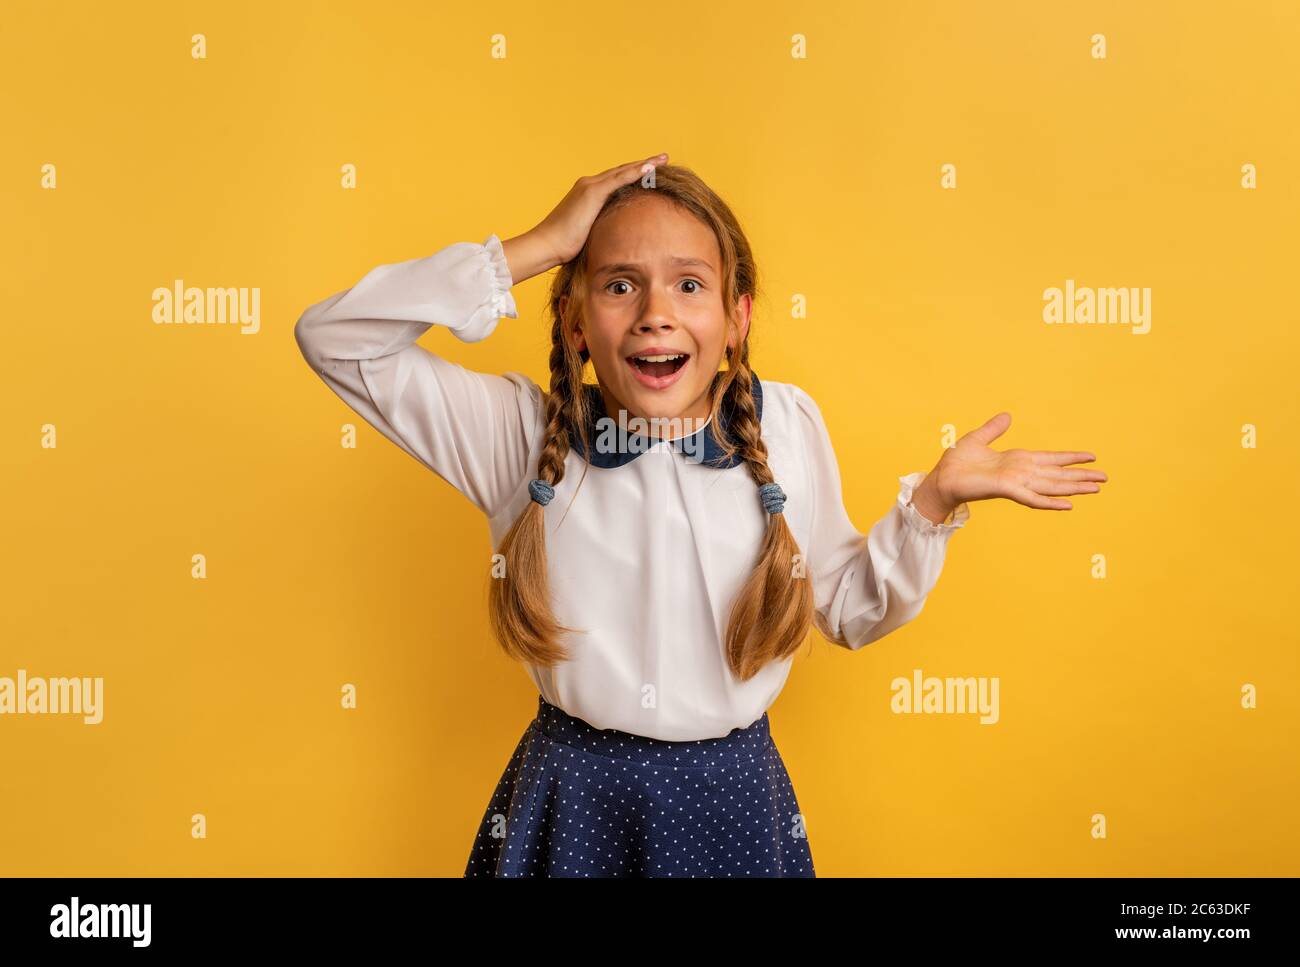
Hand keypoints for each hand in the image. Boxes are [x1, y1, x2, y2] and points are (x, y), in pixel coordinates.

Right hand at [501, 153, 669, 282]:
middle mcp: (588, 184)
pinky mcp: (592, 192)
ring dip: (644, 164)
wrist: (547, 245)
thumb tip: (615, 240)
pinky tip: (650, 167)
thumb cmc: (563, 247)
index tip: (650, 171)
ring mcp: (590, 186)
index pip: (615, 181)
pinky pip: (619, 178)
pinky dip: (636, 171)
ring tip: (663, 159)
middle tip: (662, 158)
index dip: (633, 175)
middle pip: (621, 171)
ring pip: (623, 171)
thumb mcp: (588, 235)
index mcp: (587, 194)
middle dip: (643, 164)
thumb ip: (601, 230)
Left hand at [910, 412, 1107, 521]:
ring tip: (1096, 489)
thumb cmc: (956, 463)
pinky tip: (1068, 506)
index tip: (1092, 457)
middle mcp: (1021, 472)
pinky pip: (1032, 498)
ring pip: (1052, 485)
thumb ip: (993, 429)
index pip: (1050, 459)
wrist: (940, 479)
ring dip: (1074, 488)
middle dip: (1081, 476)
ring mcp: (1016, 482)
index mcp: (1017, 460)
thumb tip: (1007, 415)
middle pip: (1058, 474)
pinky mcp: (1006, 490)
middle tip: (1105, 478)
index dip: (1070, 458)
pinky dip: (1050, 501)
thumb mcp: (977, 439)